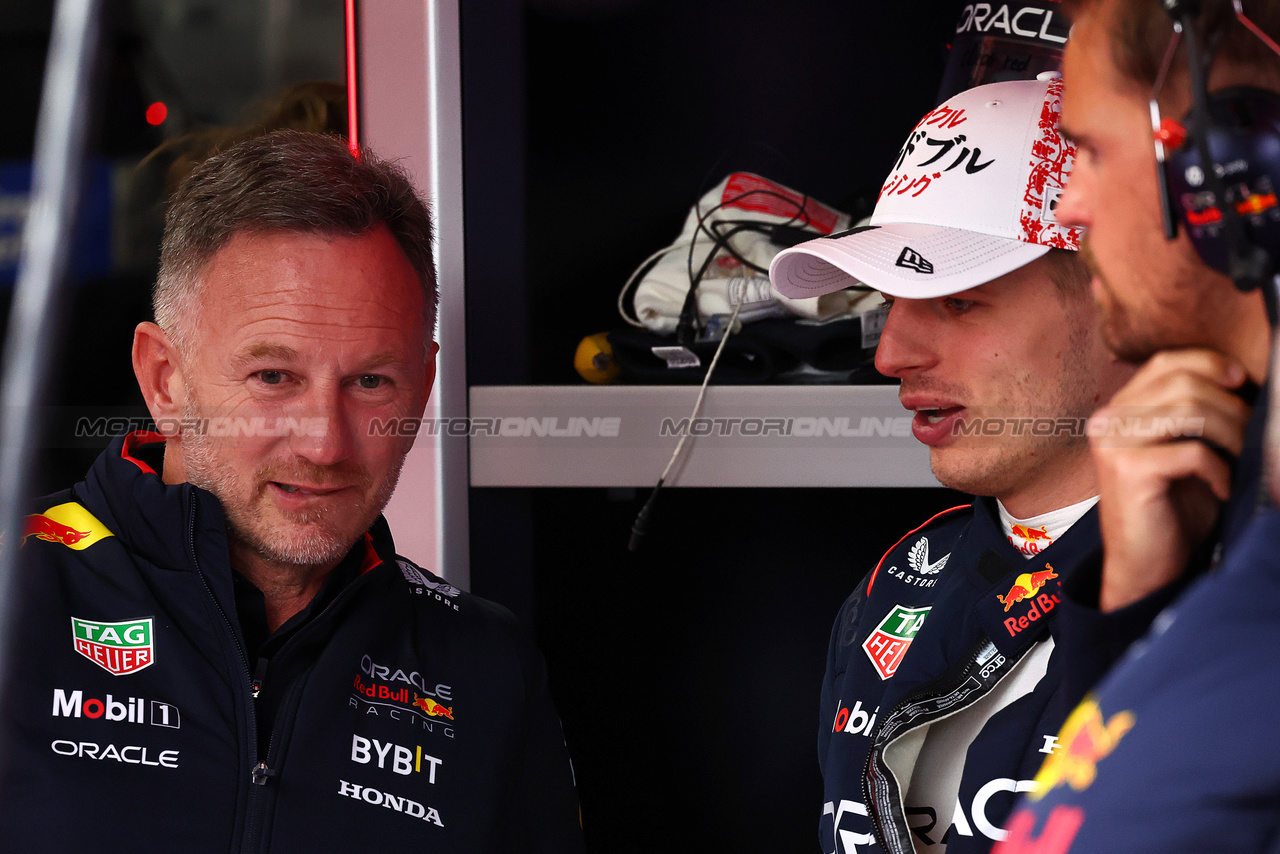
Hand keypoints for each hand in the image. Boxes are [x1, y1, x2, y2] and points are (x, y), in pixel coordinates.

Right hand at [1089, 350, 1250, 611]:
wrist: (1145, 565)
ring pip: (1190, 410)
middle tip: (1251, 435)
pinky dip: (1221, 469)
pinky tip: (1223, 488)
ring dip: (1232, 433)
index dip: (1210, 364)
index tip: (1242, 382)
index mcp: (1118, 409)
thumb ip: (1192, 411)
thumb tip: (1239, 374)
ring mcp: (1113, 443)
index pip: (1165, 362)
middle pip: (1183, 382)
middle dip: (1231, 405)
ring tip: (1243, 458)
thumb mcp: (1181, 446)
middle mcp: (1107, 420)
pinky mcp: (1127, 470)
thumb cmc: (1171, 506)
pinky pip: (1192, 451)